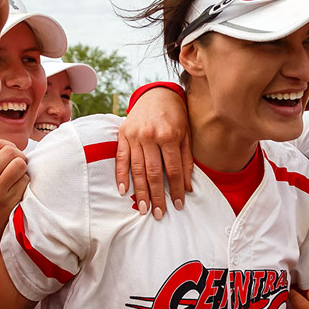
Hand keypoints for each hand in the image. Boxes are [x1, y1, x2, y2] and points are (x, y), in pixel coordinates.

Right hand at [0, 138, 27, 238]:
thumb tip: (12, 146)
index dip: (8, 145)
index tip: (10, 153)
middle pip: (10, 151)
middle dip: (18, 155)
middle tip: (18, 163)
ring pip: (20, 164)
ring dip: (23, 168)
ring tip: (18, 175)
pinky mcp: (10, 201)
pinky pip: (25, 181)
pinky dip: (25, 182)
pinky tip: (18, 188)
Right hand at [115, 87, 191, 219]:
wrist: (157, 94)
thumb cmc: (176, 115)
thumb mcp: (186, 134)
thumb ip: (186, 160)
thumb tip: (187, 187)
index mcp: (169, 136)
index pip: (173, 170)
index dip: (176, 189)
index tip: (178, 205)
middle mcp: (150, 136)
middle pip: (153, 173)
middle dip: (157, 196)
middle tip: (159, 214)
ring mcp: (134, 135)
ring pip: (137, 169)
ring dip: (140, 191)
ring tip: (143, 208)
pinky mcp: (123, 134)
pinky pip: (120, 158)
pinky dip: (120, 175)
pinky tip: (123, 190)